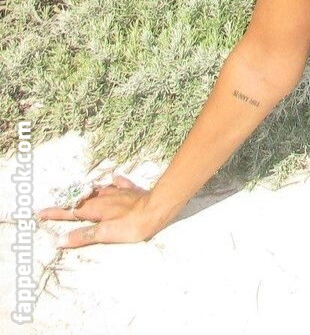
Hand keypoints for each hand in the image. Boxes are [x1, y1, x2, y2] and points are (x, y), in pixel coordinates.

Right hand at [36, 175, 161, 248]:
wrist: (158, 207)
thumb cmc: (133, 224)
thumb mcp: (106, 234)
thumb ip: (83, 236)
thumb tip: (60, 240)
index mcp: (97, 209)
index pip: (71, 212)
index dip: (56, 213)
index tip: (40, 213)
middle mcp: (105, 198)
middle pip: (83, 199)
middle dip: (68, 202)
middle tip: (56, 202)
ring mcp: (120, 193)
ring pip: (99, 190)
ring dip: (87, 192)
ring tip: (80, 192)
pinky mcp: (133, 191)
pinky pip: (121, 184)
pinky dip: (115, 182)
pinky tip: (115, 178)